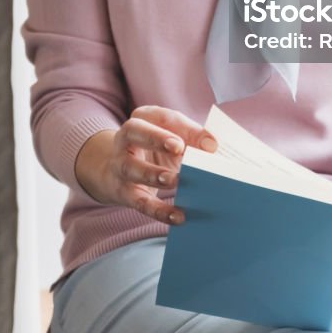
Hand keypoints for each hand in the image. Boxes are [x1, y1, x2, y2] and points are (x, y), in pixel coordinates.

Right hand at [74, 105, 217, 224]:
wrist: (118, 171)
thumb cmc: (156, 149)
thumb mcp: (173, 138)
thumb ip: (194, 138)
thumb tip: (213, 147)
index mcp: (143, 118)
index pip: (162, 116)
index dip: (185, 128)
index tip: (209, 144)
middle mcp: (125, 139)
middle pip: (135, 131)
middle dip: (157, 138)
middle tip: (179, 148)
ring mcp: (121, 165)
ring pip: (131, 167)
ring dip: (153, 174)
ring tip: (175, 181)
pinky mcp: (123, 192)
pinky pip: (139, 202)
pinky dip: (158, 210)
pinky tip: (178, 216)